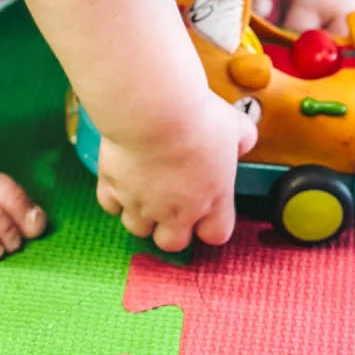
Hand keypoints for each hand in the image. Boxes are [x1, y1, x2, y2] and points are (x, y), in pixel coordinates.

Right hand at [95, 91, 257, 253]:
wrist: (153, 110)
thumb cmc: (195, 118)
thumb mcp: (234, 124)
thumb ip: (242, 138)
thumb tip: (244, 140)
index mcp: (213, 199)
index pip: (215, 234)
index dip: (209, 224)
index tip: (204, 208)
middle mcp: (177, 210)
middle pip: (171, 243)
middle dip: (169, 228)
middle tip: (168, 204)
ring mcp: (142, 203)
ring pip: (137, 227)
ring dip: (140, 213)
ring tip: (142, 190)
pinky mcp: (114, 187)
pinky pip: (110, 205)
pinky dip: (114, 196)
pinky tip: (120, 179)